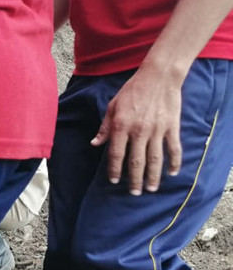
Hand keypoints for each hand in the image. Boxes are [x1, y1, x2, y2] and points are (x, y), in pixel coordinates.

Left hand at [91, 67, 182, 194]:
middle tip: (134, 193)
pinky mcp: (171, 127)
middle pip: (136, 161)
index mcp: (121, 126)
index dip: (115, 170)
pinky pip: (173, 148)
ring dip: (153, 176)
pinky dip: (174, 162)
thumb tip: (95, 144)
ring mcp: (157, 130)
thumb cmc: (132, 90)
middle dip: (134, 180)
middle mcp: (139, 130)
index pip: (116, 154)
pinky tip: (172, 173)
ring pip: (155, 159)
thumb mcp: (113, 106)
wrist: (159, 76)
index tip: (114, 181)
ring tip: (151, 188)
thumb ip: (105, 127)